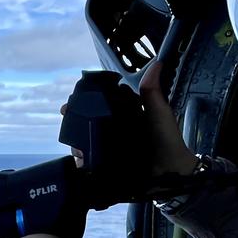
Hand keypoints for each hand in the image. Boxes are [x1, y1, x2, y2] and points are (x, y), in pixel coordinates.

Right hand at [60, 62, 199, 177]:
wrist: (170, 173)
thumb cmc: (167, 141)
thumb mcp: (159, 113)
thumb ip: (152, 91)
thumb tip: (156, 64)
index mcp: (126, 115)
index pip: (102, 104)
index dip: (87, 101)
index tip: (74, 99)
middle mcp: (116, 131)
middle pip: (89, 123)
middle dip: (75, 121)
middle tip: (68, 118)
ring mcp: (110, 149)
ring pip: (86, 142)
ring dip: (77, 141)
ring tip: (77, 143)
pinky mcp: (108, 166)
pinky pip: (89, 162)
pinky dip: (82, 161)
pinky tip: (80, 159)